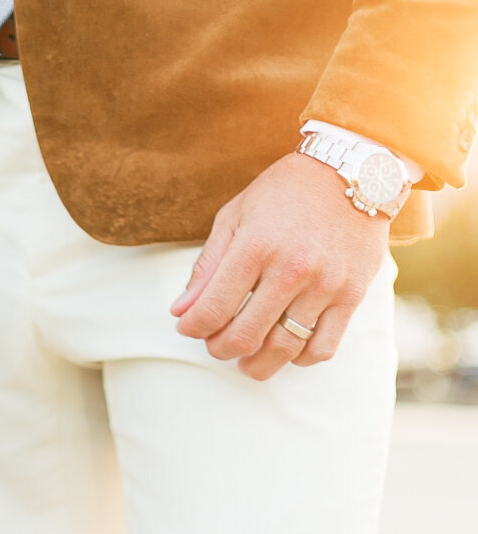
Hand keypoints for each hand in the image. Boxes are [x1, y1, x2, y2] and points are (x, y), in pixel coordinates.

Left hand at [170, 152, 390, 380]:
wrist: (354, 168)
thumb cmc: (286, 192)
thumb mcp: (236, 215)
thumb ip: (207, 267)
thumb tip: (180, 313)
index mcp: (255, 247)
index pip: (212, 311)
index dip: (193, 328)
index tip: (190, 328)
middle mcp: (291, 269)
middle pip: (244, 338)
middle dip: (220, 349)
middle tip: (217, 345)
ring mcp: (325, 284)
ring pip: (283, 349)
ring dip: (257, 365)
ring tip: (247, 361)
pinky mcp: (352, 294)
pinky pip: (323, 347)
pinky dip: (301, 358)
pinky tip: (288, 348)